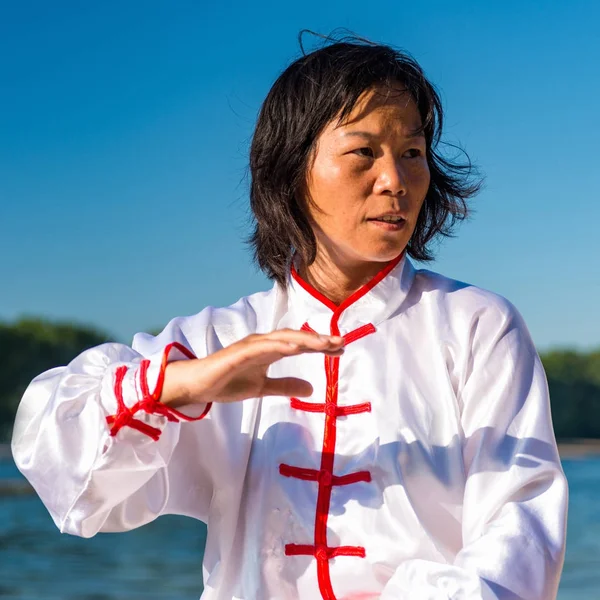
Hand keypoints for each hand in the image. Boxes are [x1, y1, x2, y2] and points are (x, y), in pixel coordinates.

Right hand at [160, 328, 344, 406]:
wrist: (197, 385)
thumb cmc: (227, 382)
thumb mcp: (262, 388)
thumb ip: (285, 386)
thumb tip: (312, 389)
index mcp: (269, 351)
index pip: (299, 346)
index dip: (320, 346)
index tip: (341, 349)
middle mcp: (262, 344)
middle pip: (295, 338)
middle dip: (318, 340)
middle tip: (341, 342)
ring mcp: (250, 346)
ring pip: (282, 339)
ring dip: (304, 339)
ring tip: (325, 343)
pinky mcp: (238, 353)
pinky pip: (262, 347)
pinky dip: (279, 345)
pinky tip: (295, 347)